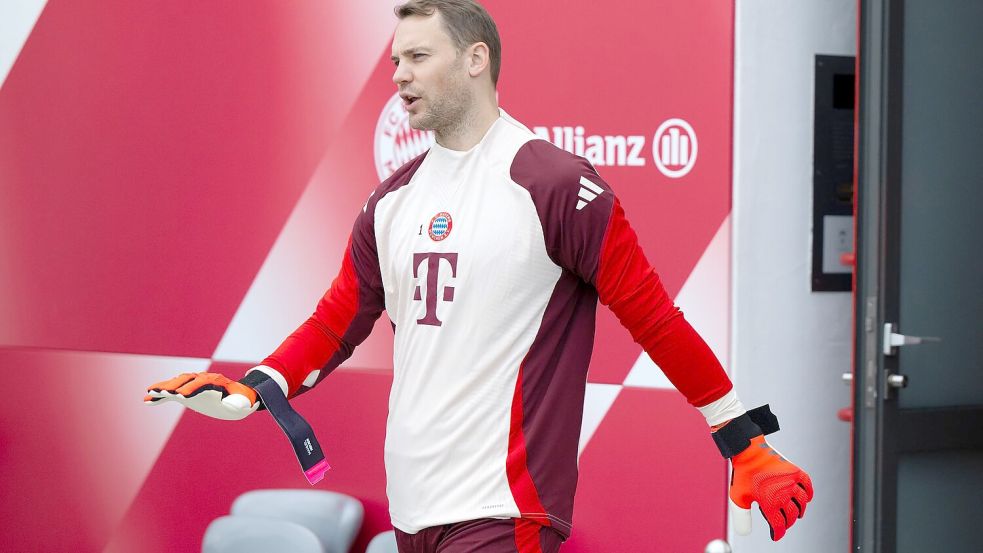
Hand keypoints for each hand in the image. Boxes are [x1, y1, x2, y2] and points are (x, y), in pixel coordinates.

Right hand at [144, 372, 258, 419]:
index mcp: (217, 381)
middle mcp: (203, 379)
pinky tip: (147, 401)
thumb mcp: (243, 403)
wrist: (237, 397)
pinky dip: (160, 395)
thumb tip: (237, 407)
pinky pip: (172, 392)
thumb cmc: (241, 401)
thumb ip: (239, 404)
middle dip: (174, 385)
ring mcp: (194, 384)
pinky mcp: (187, 391)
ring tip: (149, 393)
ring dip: (163, 387)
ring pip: (177, 383)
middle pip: (186, 379)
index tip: (180, 396)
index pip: (202, 382)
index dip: (191, 388)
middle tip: (160, 391)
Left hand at [729, 435, 813, 540]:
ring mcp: (791, 483)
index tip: (776, 536)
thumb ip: (742, 516)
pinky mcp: (795, 471)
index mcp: (769, 503)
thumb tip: (745, 533)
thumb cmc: (742, 474)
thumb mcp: (737, 497)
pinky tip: (807, 499)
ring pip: (802, 503)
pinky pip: (808, 485)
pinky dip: (809, 494)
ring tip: (797, 514)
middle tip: (783, 523)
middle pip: (791, 516)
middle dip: (788, 522)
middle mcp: (783, 494)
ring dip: (800, 511)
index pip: (779, 525)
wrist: (748, 451)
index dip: (778, 533)